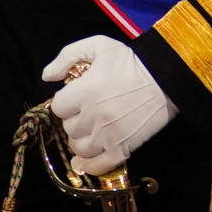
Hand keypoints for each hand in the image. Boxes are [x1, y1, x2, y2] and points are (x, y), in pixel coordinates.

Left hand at [42, 35, 177, 175]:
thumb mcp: (98, 45)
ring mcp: (109, 134)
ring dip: (79, 139)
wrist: (165, 79)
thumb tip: (46, 76)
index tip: (73, 99)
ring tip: (88, 130)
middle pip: (68, 127)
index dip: (64, 102)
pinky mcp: (123, 148)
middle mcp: (94, 115)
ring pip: (79, 147)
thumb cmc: (130, 61)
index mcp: (86, 90)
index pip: (58, 107)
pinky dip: (88, 166)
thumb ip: (67, 56)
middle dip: (72, 119)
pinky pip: (98, 165)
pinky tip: (84, 162)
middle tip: (83, 112)